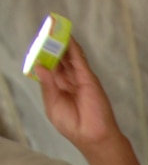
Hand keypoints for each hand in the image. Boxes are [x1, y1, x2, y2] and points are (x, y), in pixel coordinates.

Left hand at [35, 39, 120, 154]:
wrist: (93, 136)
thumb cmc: (73, 126)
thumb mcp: (53, 105)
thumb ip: (47, 85)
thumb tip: (40, 66)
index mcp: (58, 88)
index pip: (49, 67)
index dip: (43, 55)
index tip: (37, 44)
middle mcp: (68, 81)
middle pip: (58, 58)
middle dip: (51, 45)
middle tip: (45, 31)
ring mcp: (79, 78)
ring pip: (68, 55)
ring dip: (61, 42)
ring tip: (53, 28)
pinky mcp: (88, 77)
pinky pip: (79, 58)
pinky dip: (73, 47)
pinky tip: (66, 36)